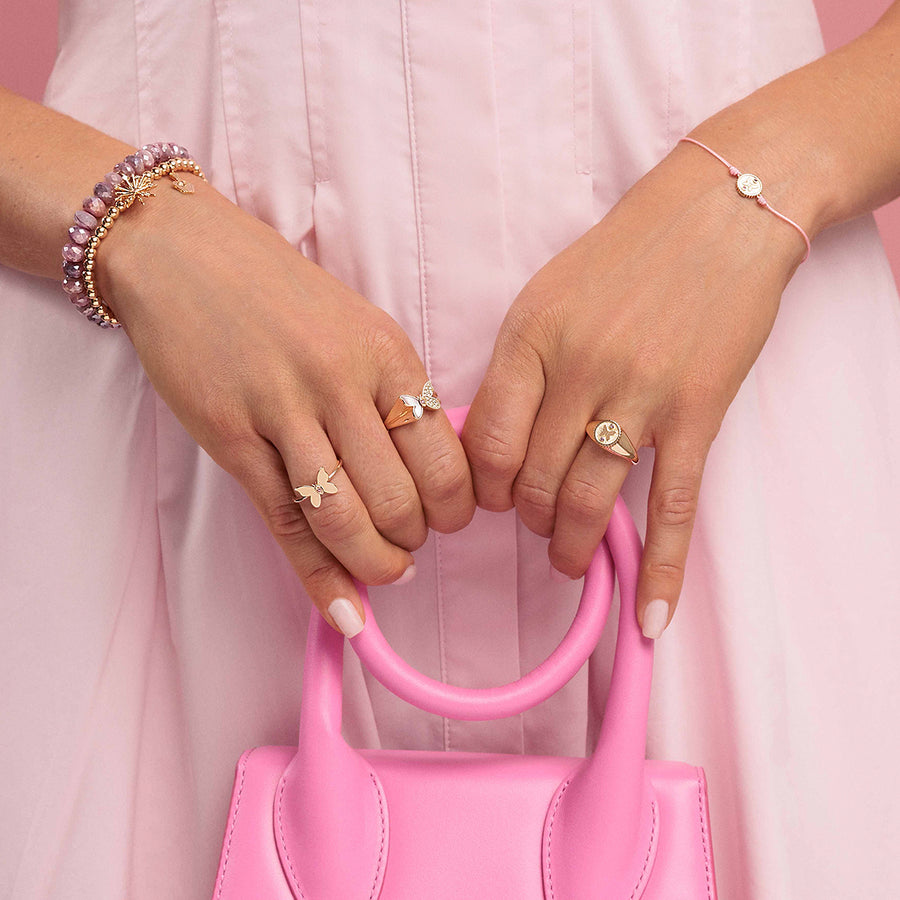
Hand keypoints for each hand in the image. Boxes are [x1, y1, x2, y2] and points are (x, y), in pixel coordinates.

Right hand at [98, 177, 475, 632]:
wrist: (184, 255)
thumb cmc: (279, 294)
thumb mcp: (358, 325)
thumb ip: (394, 391)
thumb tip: (429, 468)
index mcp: (387, 352)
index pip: (446, 455)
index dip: (457, 505)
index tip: (450, 518)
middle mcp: (342, 383)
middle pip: (400, 497)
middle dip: (414, 538)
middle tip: (409, 543)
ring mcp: (282, 410)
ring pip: (345, 518)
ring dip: (374, 563)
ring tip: (383, 570)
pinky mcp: (231, 436)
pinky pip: (285, 522)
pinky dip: (319, 576)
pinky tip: (343, 609)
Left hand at [463, 140, 805, 636]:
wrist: (718, 216)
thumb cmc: (623, 256)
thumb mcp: (546, 296)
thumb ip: (517, 367)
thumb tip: (492, 443)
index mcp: (530, 337)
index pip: (489, 443)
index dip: (485, 486)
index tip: (492, 498)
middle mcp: (579, 369)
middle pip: (535, 479)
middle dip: (528, 517)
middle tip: (536, 525)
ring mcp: (640, 394)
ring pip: (589, 499)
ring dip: (572, 544)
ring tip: (569, 561)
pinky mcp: (697, 414)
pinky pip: (671, 506)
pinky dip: (659, 568)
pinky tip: (650, 615)